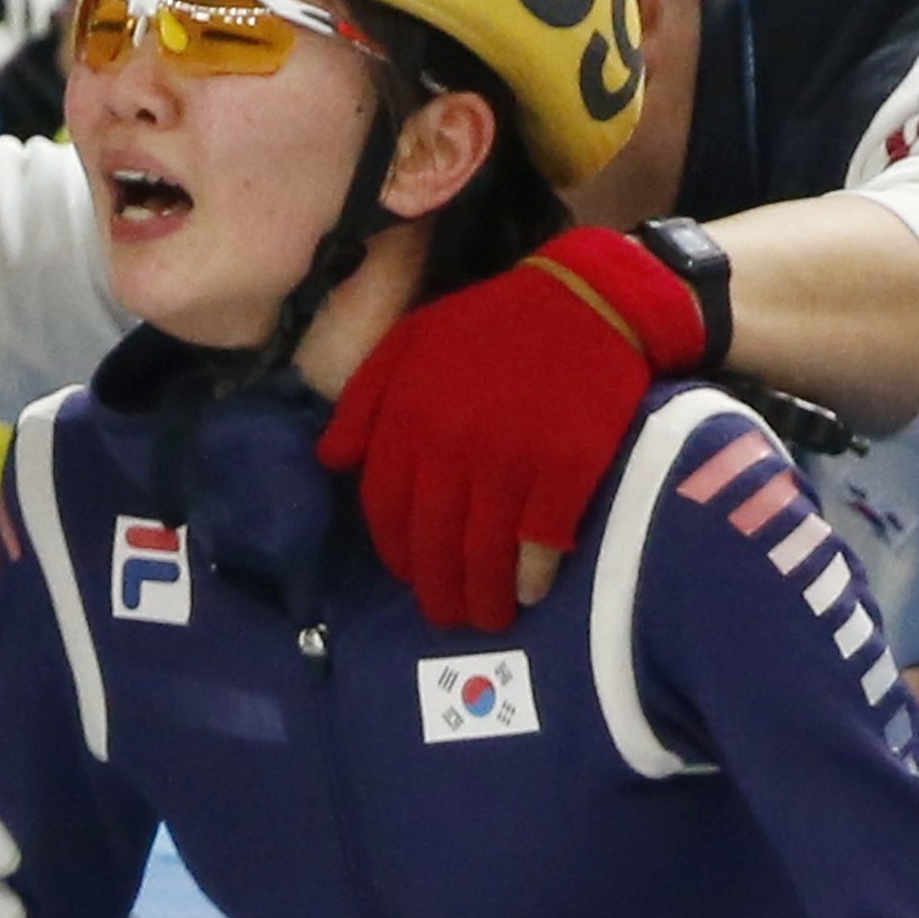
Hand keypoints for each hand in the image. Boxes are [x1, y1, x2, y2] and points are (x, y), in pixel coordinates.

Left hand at [318, 227, 703, 629]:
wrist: (587, 301)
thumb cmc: (491, 323)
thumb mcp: (408, 342)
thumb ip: (363, 402)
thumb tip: (330, 462)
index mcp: (408, 417)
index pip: (386, 509)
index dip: (395, 552)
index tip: (409, 574)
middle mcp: (452, 448)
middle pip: (433, 543)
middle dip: (438, 590)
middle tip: (448, 615)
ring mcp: (512, 463)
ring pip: (485, 554)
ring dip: (484, 597)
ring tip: (489, 616)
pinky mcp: (567, 471)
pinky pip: (542, 543)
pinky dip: (534, 575)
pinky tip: (531, 590)